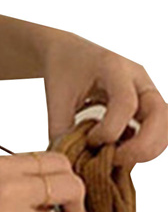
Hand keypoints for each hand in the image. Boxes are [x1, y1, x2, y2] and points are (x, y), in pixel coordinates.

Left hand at [42, 32, 167, 166]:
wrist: (67, 51)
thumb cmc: (62, 66)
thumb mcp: (56, 94)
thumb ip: (60, 126)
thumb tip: (66, 161)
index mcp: (113, 67)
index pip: (126, 102)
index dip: (110, 129)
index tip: (90, 141)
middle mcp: (137, 78)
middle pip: (160, 114)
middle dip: (143, 145)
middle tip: (115, 159)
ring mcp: (145, 90)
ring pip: (166, 124)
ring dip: (149, 148)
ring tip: (118, 159)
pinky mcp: (145, 103)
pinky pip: (158, 127)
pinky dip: (145, 145)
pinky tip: (120, 151)